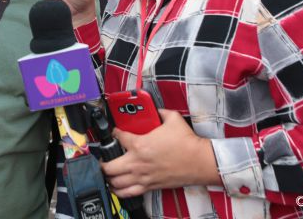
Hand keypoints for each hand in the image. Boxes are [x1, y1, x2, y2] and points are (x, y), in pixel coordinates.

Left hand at [101, 109, 220, 196]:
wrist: (200, 161)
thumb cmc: (187, 142)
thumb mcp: (172, 118)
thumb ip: (159, 112)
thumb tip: (155, 110)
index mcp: (140, 145)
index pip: (118, 137)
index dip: (114, 132)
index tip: (115, 132)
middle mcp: (137, 163)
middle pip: (109, 167)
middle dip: (103, 162)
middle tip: (103, 158)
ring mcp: (143, 176)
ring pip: (116, 182)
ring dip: (109, 178)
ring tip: (107, 174)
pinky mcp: (150, 186)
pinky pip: (129, 193)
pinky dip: (120, 191)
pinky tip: (117, 188)